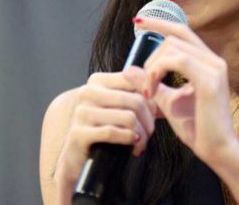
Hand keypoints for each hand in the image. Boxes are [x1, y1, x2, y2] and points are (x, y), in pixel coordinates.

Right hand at [54, 71, 155, 191]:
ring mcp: (81, 112)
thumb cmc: (103, 131)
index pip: (135, 80)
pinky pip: (113, 132)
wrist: (77, 158)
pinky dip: (128, 140)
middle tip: (149, 133)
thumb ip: (138, 96)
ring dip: (142, 135)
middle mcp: (88, 92)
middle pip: (136, 101)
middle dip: (149, 121)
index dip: (152, 98)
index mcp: (98, 81)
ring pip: (129, 118)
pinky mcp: (78, 133)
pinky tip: (133, 148)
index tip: (155, 113)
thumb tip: (161, 91)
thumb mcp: (120, 109)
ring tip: (141, 143)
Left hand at [128, 16, 238, 167]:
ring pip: (174, 48)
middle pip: (175, 37)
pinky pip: (179, 60)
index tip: (139, 20)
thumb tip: (130, 69)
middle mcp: (214, 61)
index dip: (160, 23)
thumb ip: (152, 83)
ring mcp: (214, 68)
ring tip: (149, 90)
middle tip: (145, 82)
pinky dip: (160, 71)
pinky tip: (154, 89)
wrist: (217, 150)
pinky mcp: (210, 81)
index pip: (182, 32)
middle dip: (152, 56)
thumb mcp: (167, 101)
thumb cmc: (197, 127)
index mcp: (207, 62)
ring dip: (154, 66)